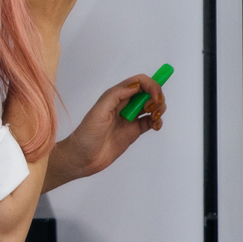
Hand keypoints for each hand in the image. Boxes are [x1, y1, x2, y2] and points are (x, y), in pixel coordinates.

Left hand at [45, 72, 165, 188]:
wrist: (82, 159)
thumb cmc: (86, 135)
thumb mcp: (99, 112)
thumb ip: (116, 96)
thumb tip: (136, 85)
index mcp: (115, 96)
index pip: (138, 82)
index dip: (151, 86)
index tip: (156, 97)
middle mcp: (123, 105)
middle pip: (148, 92)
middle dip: (157, 97)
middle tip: (154, 110)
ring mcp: (130, 118)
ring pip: (151, 106)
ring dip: (159, 108)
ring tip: (155, 118)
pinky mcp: (133, 131)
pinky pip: (150, 121)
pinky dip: (157, 121)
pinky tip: (156, 126)